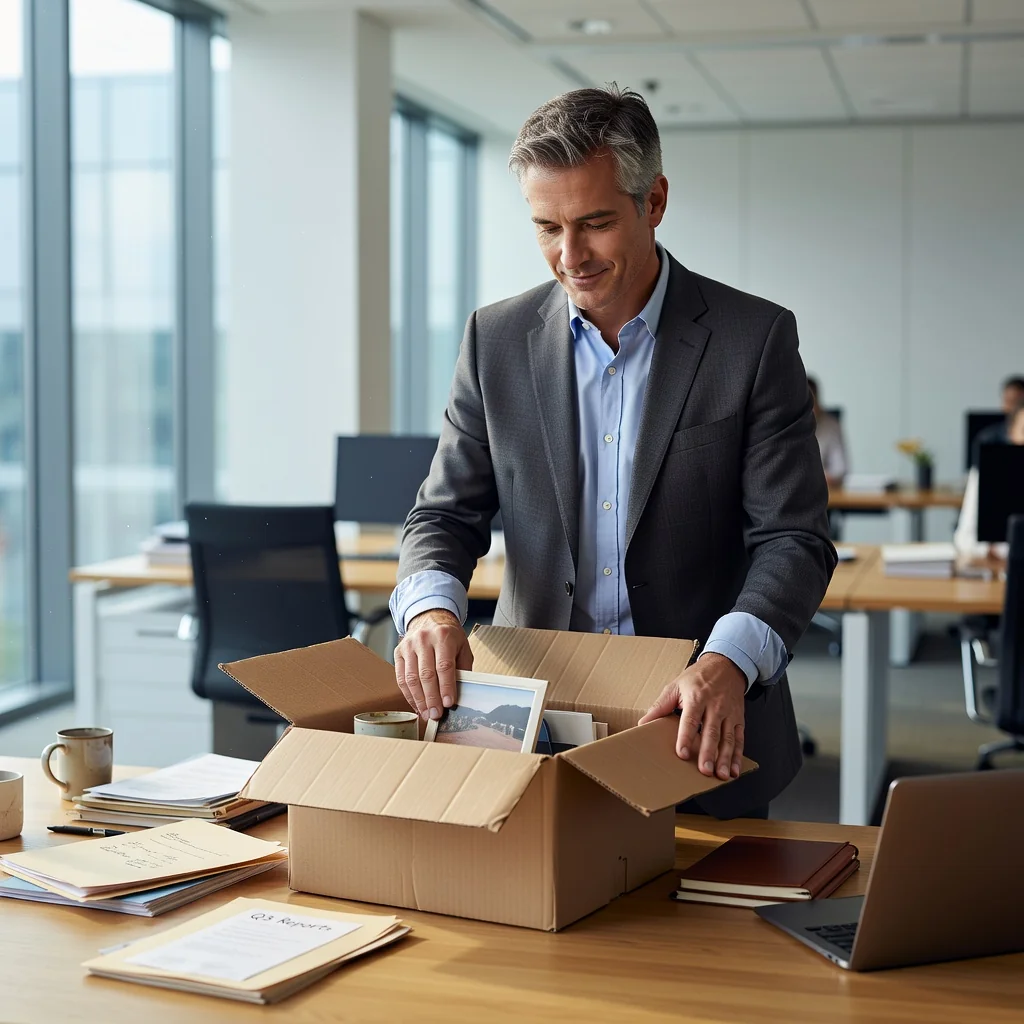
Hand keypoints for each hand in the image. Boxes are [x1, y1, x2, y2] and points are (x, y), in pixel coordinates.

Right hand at [394, 609, 473, 721]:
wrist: (429, 618)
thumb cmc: (449, 636)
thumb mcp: (462, 646)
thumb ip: (463, 668)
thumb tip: (461, 694)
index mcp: (443, 636)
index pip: (444, 665)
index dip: (446, 686)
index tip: (448, 704)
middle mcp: (423, 640)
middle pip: (426, 674)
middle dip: (431, 698)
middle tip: (436, 714)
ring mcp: (408, 646)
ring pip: (411, 678)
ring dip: (419, 699)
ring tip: (427, 714)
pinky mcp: (398, 653)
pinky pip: (401, 678)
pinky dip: (409, 695)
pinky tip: (417, 705)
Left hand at [638, 653, 746, 780]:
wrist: (725, 665)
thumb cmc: (698, 677)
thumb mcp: (675, 686)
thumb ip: (660, 706)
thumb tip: (643, 723)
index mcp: (697, 697)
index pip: (690, 720)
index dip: (686, 737)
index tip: (682, 753)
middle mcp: (715, 706)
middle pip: (711, 732)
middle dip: (708, 753)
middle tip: (704, 770)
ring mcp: (728, 713)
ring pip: (728, 738)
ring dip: (725, 758)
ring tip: (721, 775)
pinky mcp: (738, 718)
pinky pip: (740, 739)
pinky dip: (738, 755)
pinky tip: (735, 770)